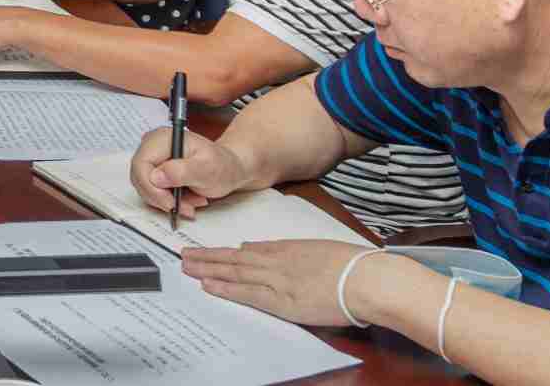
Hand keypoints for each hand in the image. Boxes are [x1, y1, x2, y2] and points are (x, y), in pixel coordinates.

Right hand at [129, 125, 251, 220]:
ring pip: (145, 187)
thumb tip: (156, 177)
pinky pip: (151, 190)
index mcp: (163, 139)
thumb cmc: (222, 165)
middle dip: (162, 198)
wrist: (229, 168)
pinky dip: (168, 200)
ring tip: (192, 202)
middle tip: (186, 207)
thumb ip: (182, 171)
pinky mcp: (154, 170)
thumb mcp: (207, 169)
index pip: (141, 165)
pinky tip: (186, 199)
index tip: (171, 203)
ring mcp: (152, 158)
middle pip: (140, 177)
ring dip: (167, 201)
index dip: (151, 187)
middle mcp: (153, 145)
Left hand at [181, 241, 387, 327]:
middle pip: (234, 259)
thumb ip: (287, 250)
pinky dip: (226, 288)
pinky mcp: (283, 301)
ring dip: (208, 270)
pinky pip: (248, 294)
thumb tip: (259, 248)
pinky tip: (208, 286)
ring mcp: (278, 280)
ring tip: (186, 268)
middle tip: (183, 255)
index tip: (206, 251)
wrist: (366, 280)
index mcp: (287, 248)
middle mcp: (277, 261)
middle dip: (207, 258)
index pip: (248, 251)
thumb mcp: (315, 249)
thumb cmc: (351, 266)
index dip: (224, 252)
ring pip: (235, 273)